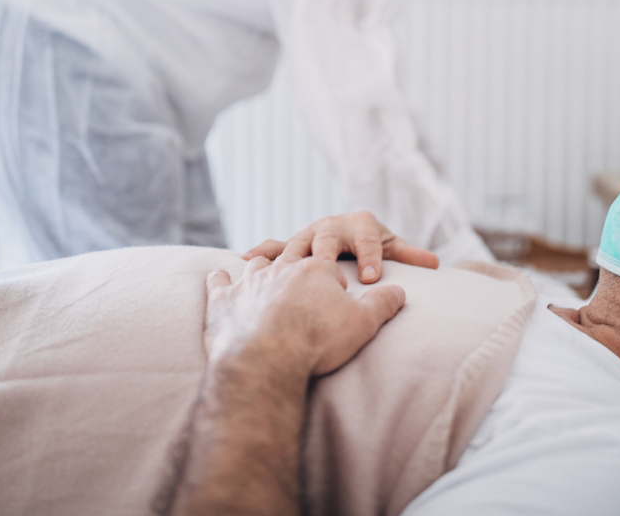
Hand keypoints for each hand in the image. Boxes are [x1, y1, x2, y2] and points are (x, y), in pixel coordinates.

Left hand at [204, 254, 404, 376]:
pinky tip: (220, 278)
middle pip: (292, 260)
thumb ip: (383, 304)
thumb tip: (400, 292)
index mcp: (316, 268)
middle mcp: (281, 268)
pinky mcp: (223, 301)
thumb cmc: (317, 341)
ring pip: (256, 266)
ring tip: (263, 272)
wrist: (267, 359)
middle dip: (298, 269)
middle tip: (301, 284)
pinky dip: (220, 280)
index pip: (329, 268)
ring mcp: (249, 283)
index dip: (334, 283)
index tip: (336, 300)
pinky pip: (219, 282)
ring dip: (260, 268)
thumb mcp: (363, 323)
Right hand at [243, 211, 437, 283]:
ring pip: (299, 242)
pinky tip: (247, 260)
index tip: (371, 278)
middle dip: (327, 254)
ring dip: (292, 255)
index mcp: (361, 224)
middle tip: (327, 272)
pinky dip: (261, 251)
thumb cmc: (373, 248)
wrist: (349, 236)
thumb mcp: (392, 249)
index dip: (370, 256)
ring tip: (285, 271)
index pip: (368, 239)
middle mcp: (332, 225)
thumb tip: (437, 263)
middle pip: (328, 237)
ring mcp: (310, 234)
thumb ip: (409, 256)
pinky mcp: (291, 246)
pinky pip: (274, 247)